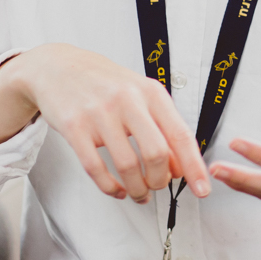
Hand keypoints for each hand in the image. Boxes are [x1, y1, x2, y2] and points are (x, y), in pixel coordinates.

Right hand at [0, 43, 208, 204]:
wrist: (58, 66)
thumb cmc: (104, 83)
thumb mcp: (140, 94)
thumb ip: (162, 125)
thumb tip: (181, 165)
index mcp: (150, 92)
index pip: (180, 134)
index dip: (194, 166)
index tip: (202, 189)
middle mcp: (127, 100)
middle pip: (156, 153)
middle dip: (160, 180)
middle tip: (157, 187)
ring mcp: (99, 114)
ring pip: (127, 165)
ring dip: (137, 188)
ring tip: (139, 194)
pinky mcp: (74, 127)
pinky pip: (95, 167)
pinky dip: (110, 186)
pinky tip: (117, 189)